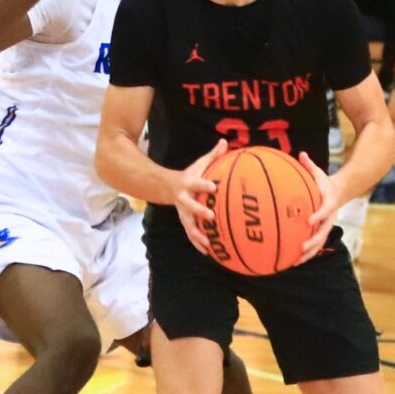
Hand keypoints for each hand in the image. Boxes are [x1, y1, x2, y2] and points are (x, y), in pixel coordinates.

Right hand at [173, 138, 228, 255]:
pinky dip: (198, 244)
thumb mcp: (200, 163)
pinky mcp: (185, 221)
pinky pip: (191, 234)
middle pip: (189, 207)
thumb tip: (225, 141)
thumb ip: (213, 155)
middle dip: (199, 212)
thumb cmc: (191, 175)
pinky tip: (208, 252)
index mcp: (189, 184)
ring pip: (188, 225)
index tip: (214, 188)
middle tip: (211, 216)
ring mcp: (183, 212)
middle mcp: (184, 199)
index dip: (204, 185)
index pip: (196, 184)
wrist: (169, 187)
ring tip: (208, 244)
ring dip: (197, 235)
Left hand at [297, 151, 341, 262]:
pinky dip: (306, 253)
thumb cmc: (324, 182)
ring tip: (296, 262)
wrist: (340, 192)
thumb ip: (309, 165)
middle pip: (323, 232)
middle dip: (313, 241)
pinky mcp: (322, 231)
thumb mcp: (318, 173)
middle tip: (302, 247)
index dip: (318, 216)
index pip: (325, 210)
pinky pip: (315, 244)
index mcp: (329, 203)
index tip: (309, 221)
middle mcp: (329, 217)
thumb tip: (301, 153)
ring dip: (309, 253)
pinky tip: (293, 261)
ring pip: (319, 242)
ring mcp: (327, 226)